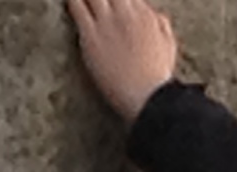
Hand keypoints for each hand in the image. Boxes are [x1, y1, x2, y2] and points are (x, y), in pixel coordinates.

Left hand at [67, 0, 178, 123]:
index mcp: (144, 14)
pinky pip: (77, 8)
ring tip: (82, 0)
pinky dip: (72, 2)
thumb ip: (161, 25)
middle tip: (97, 2)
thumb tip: (156, 15)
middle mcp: (125, 13)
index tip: (113, 4)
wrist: (148, 97)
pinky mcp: (91, 37)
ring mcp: (107, 23)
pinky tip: (68, 1)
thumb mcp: (168, 46)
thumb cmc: (158, 78)